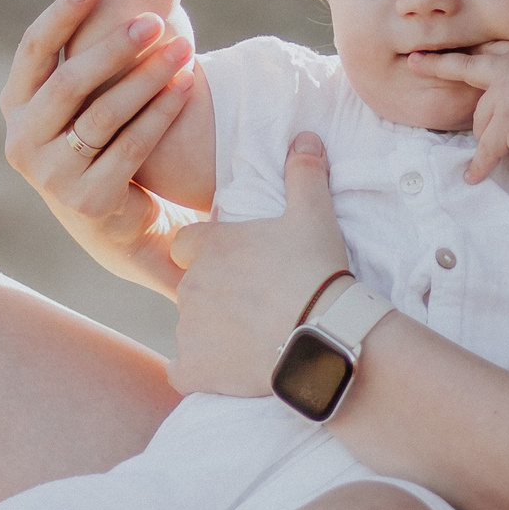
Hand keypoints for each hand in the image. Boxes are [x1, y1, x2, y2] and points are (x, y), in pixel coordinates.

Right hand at [2, 0, 196, 295]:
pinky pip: (131, 146)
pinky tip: (186, 86)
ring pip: (104, 115)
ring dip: (147, 77)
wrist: (117, 226)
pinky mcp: (88, 199)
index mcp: (15, 107)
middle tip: (155, 20)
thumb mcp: (78, 104)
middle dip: (114, 47)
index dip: (61, 14)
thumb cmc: (101, 144)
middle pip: (69, 83)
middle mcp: (22, 141)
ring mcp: (51, 176)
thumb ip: (83, 60)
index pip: (32, 51)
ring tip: (183, 49)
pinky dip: (162, 112)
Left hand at [167, 133, 348, 395]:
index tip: (240, 266)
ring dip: (213, 334)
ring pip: (191, 329)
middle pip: (191, 288)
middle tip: (256, 304)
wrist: (324, 336)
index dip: (210, 255)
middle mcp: (188, 285)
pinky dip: (201, 373)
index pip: (187, 246)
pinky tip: (230, 370)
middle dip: (216, 296)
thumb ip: (304, 173)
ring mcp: (188, 330)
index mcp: (208, 246)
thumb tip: (304, 136)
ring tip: (255, 338)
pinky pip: (184, 371)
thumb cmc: (316, 270)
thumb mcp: (314, 214)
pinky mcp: (193, 370)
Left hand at [407, 43, 508, 182]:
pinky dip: (481, 167)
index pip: (491, 50)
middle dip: (436, 64)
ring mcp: (505, 96)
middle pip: (466, 70)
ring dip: (494, 138)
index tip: (444, 42)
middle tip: (414, 61)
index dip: (467, 49)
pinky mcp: (505, 123)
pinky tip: (473, 178)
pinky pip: (487, 150)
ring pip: (483, 124)